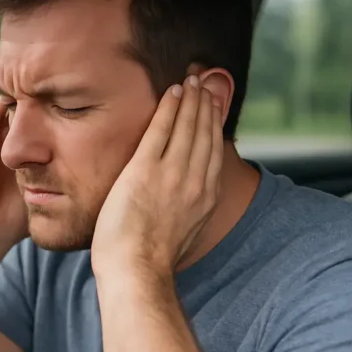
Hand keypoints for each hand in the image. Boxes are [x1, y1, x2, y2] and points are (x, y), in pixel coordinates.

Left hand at [92, 76, 223, 277]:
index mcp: (205, 199)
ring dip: (191, 99)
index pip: (213, 152)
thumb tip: (187, 210)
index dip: (214, 124)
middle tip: (205, 81)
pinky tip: (173, 92)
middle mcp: (195, 182)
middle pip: (205, 133)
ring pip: (187, 126)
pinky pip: (162, 130)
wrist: (137, 271)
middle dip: (206, 104)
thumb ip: (188, 214)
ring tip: (191, 79)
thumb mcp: (183, 235)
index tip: (213, 106)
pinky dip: (170, 108)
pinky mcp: (146, 170)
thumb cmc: (150, 262)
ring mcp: (172, 174)